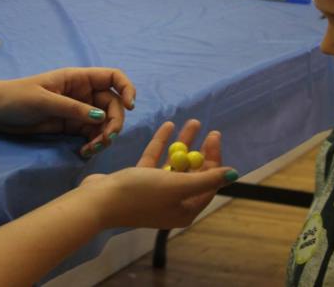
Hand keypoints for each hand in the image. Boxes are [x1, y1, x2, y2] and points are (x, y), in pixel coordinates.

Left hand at [0, 67, 135, 155]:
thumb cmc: (15, 98)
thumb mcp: (43, 101)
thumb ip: (72, 108)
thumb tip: (101, 117)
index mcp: (78, 79)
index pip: (113, 77)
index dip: (127, 88)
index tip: (131, 106)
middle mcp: (83, 93)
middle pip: (113, 104)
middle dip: (114, 122)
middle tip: (105, 140)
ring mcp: (78, 110)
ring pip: (104, 122)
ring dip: (104, 136)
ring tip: (91, 150)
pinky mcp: (71, 126)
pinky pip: (92, 134)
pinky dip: (93, 144)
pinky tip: (85, 152)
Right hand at [81, 119, 237, 229]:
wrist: (99, 201)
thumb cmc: (140, 195)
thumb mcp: (177, 186)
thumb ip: (206, 179)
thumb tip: (234, 174)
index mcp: (185, 210)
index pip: (208, 183)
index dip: (214, 160)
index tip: (214, 138)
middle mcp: (172, 203)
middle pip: (193, 173)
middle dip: (201, 151)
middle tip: (209, 130)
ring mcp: (155, 193)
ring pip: (175, 164)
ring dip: (184, 144)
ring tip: (192, 122)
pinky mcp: (139, 181)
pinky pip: (155, 160)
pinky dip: (162, 144)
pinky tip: (168, 125)